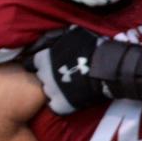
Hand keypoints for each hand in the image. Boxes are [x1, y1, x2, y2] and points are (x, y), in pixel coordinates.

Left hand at [24, 25, 141, 114]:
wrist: (107, 67)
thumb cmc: (92, 46)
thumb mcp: (72, 34)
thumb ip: (58, 38)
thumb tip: (49, 37)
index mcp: (43, 58)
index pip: (34, 63)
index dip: (43, 64)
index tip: (51, 65)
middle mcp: (43, 75)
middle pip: (41, 78)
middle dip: (48, 77)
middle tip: (63, 76)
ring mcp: (50, 91)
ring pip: (47, 92)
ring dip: (55, 90)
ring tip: (67, 88)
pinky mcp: (59, 105)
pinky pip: (55, 106)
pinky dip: (61, 104)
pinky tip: (70, 100)